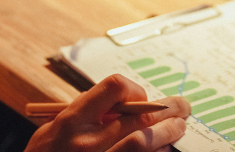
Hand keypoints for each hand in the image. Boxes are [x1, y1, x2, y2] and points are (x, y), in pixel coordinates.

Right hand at [26, 75, 190, 151]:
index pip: (113, 88)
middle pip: (138, 118)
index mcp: (71, 123)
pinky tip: (165, 150)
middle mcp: (86, 144)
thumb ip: (83, 115)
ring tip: (179, 127)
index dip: (134, 90)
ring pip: (144, 143)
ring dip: (167, 133)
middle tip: (182, 108)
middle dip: (166, 111)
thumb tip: (122, 102)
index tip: (141, 98)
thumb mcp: (52, 131)